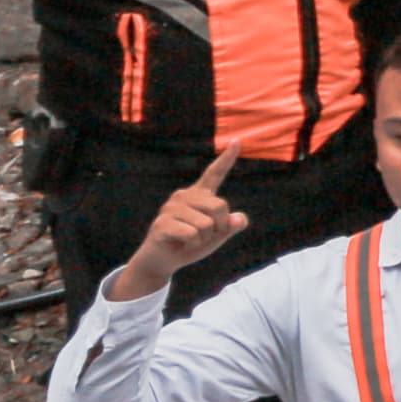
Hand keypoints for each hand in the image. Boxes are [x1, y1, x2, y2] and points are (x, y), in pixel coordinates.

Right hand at [112, 149, 243, 297]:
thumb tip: (238, 219)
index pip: (214, 174)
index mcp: (199, 195)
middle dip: (219, 227)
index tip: (237, 141)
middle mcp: (184, 196)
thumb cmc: (191, 244)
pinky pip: (192, 234)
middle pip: (220, 206)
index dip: (227, 158)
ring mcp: (171, 208)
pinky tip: (180, 244)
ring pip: (206, 224)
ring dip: (204, 239)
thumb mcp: (217, 236)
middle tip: (203, 236)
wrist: (163, 260)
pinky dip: (192, 245)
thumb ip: (231, 226)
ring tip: (189, 240)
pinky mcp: (162, 224)